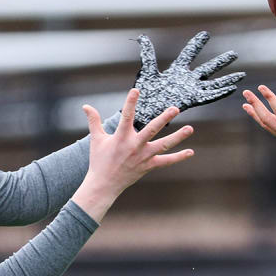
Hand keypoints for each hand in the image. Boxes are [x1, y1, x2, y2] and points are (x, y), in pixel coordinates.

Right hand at [73, 89, 193, 221]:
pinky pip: (166, 162)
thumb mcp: (96, 139)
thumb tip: (86, 106)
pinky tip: (190, 152)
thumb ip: (94, 121)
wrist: (104, 184)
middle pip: (152, 130)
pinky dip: (179, 157)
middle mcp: (134, 146)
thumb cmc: (99, 160)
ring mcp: (143, 157)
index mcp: (121, 137)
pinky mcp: (149, 166)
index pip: (126, 116)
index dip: (130, 103)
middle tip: (175, 108)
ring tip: (190, 128)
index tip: (136, 90)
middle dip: (164, 118)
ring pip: (164, 145)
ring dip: (178, 137)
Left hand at [133, 31, 244, 127]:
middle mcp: (187, 80)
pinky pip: (209, 96)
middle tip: (234, 54)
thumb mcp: (148, 71)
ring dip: (227, 79)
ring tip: (241, 74)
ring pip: (214, 83)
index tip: (205, 34)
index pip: (189, 54)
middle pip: (208, 68)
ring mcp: (191, 91)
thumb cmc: (145, 93)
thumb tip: (142, 37)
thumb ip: (148, 55)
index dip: (197, 44)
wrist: (144, 111)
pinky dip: (220, 92)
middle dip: (221, 61)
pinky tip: (232, 88)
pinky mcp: (192, 101)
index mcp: (177, 71)